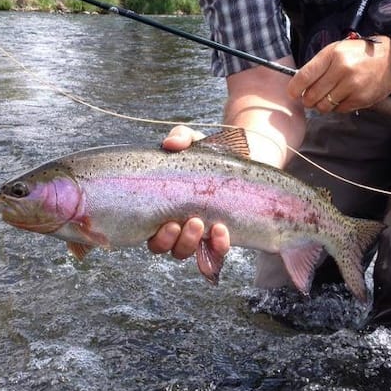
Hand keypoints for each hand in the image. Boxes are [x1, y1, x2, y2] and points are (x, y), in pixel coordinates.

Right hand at [147, 126, 230, 259]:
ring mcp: (197, 234)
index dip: (156, 235)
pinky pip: (215, 252)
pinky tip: (221, 230)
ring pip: (185, 252)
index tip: (168, 222)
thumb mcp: (193, 142)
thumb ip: (180, 138)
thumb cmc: (208, 154)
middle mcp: (176, 226)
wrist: (241, 160)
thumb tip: (170, 144)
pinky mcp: (219, 236)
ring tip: (200, 222)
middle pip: (164, 247)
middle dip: (172, 240)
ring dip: (190, 242)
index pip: (149, 233)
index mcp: (162, 208)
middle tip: (185, 222)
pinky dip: (217, 246)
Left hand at [287, 36, 390, 111]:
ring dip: (321, 105)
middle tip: (310, 97)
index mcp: (333, 55)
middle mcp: (342, 70)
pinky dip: (336, 107)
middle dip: (307, 99)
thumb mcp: (337, 50)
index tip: (292, 93)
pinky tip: (342, 97)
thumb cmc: (359, 54)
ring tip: (326, 97)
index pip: (304, 76)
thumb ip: (318, 65)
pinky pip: (338, 110)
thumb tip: (298, 84)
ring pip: (323, 106)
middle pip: (311, 95)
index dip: (294, 88)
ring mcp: (352, 86)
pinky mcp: (360, 99)